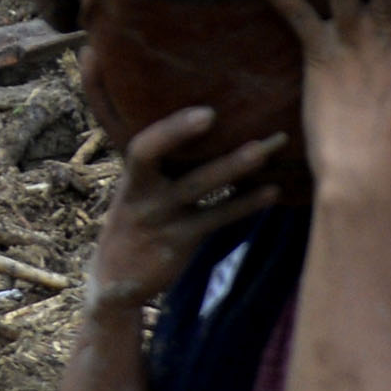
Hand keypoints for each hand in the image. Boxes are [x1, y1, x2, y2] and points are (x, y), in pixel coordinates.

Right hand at [86, 104, 286, 311]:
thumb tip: (206, 124)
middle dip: (183, 134)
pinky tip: (273, 191)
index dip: (172, 129)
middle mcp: (143, 195)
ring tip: (266, 149)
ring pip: (198, 186)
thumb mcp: (136, 189)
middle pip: (159, 156)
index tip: (207, 112)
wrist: (116, 277)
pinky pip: (218, 218)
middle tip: (227, 115)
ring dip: (233, 166)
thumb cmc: (136, 219)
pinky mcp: (181, 241)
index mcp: (133, 177)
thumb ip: (160, 162)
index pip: (143, 147)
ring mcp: (162, 220)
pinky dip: (246, 204)